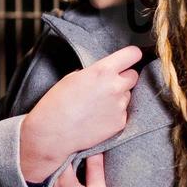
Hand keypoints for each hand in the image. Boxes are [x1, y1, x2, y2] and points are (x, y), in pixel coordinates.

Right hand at [19, 44, 141, 181]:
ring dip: (117, 97)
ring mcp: (119, 106)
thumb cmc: (57, 104)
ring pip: (127, 95)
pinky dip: (113, 114)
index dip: (131, 55)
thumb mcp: (73, 77)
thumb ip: (95, 72)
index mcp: (103, 71)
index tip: (129, 58)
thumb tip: (106, 74)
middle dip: (124, 78)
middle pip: (133, 76)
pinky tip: (97, 117)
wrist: (53, 132)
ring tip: (96, 105)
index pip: (132, 54)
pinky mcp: (120, 122)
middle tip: (108, 85)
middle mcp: (115, 87)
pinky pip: (122, 112)